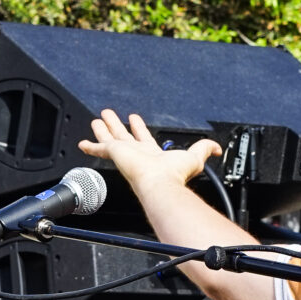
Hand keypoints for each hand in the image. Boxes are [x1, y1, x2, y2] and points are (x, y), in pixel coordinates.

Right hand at [77, 111, 220, 197]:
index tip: (133, 118)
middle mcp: (136, 152)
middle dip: (117, 125)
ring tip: (98, 119)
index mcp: (151, 153)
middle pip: (124, 135)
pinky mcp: (115, 154)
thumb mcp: (195, 156)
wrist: (160, 184)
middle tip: (109, 115)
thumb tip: (217, 148)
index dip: (138, 128)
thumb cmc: (175, 175)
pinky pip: (99, 149)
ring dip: (104, 129)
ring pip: (111, 137)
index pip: (143, 137)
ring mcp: (125, 153)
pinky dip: (91, 146)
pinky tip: (83, 142)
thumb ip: (205, 148)